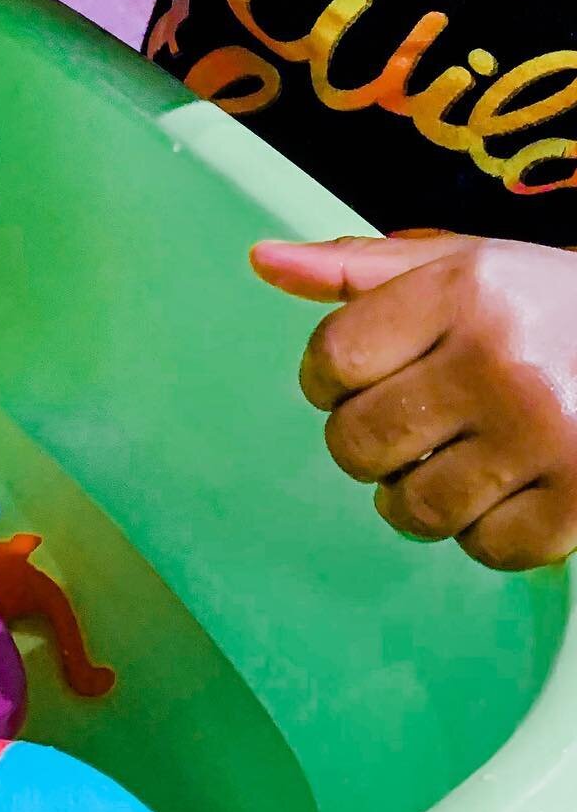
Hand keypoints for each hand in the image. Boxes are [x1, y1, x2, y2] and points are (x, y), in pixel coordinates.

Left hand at [251, 230, 576, 570]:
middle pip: (356, 443)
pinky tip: (512, 490)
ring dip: (420, 494)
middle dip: (368, 443)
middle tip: (414, 424)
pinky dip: (486, 533)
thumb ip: (360, 270)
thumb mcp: (467, 266)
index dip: (329, 379)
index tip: (361, 377)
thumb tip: (263, 261)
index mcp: (465, 290)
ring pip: (411, 508)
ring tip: (463, 459)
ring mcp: (544, 436)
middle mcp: (502, 360)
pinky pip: (482, 550)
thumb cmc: (552, 307)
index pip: (331, 359)